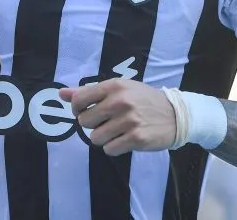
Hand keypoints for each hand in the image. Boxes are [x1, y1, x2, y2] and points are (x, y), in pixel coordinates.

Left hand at [59, 79, 175, 155]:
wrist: (175, 114)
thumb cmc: (143, 100)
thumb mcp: (119, 89)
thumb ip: (89, 92)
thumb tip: (61, 93)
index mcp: (114, 86)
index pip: (79, 100)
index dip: (77, 109)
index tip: (86, 112)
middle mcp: (120, 101)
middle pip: (84, 122)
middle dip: (93, 125)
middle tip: (107, 122)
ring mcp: (129, 120)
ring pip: (95, 138)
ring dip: (104, 138)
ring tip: (117, 131)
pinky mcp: (136, 138)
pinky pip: (110, 150)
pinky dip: (115, 148)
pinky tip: (125, 139)